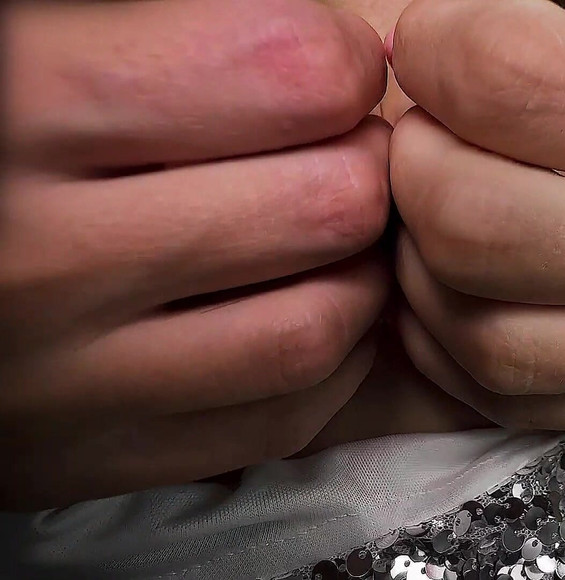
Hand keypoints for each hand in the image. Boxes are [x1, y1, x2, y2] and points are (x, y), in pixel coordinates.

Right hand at [0, 0, 390, 509]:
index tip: (326, 61)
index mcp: (19, 100)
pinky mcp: (87, 454)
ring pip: (317, 325)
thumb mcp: (28, 39)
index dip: (336, 56)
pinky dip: (327, 360)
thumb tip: (325, 40)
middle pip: (324, 204)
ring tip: (327, 228)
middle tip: (338, 145)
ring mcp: (66, 377)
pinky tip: (301, 303)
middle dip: (361, 161)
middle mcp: (40, 256)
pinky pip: (277, 417)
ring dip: (358, 267)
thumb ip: (160, 25)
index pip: (286, 72)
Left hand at [389, 0, 564, 460]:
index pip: (521, 76)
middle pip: (475, 214)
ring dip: (413, 249)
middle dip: (411, 160)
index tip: (430, 43)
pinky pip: (481, 380)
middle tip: (423, 133)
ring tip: (431, 205)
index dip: (438, 44)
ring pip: (470, 315)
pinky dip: (432, 323)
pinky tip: (446, 276)